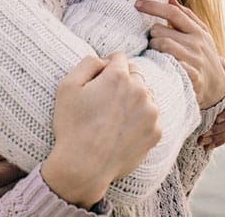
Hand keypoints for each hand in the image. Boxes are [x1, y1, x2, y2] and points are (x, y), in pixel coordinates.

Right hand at [41, 53, 160, 208]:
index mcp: (118, 76)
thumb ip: (88, 62)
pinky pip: (151, 117)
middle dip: (122, 81)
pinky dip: (140, 120)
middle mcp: (140, 90)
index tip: (100, 79)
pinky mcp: (156, 132)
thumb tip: (104, 60)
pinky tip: (122, 131)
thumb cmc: (72, 126)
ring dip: (134, 100)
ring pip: (146, 95)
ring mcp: (151, 112)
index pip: (119, 58)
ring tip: (114, 117)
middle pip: (135, 74)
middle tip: (105, 100)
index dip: (107, 66)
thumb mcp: (68, 86)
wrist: (84, 166)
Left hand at [138, 0, 224, 108]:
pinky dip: (162, 63)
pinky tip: (159, 66)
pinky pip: (171, 65)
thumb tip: (169, 0)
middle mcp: (197, 43)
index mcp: (198, 31)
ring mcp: (195, 60)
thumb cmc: (204, 57)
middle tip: (152, 42)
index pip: (173, 13)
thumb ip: (187, 17)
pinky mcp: (192, 77)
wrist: (219, 88)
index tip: (137, 3)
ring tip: (154, 53)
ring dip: (153, 48)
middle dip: (152, 35)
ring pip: (162, 46)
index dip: (153, 6)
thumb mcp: (201, 35)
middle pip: (161, 30)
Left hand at [199, 59, 224, 149]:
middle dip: (221, 129)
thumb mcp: (209, 62)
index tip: (218, 118)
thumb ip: (207, 67)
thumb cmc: (206, 61)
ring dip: (220, 136)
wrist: (204, 64)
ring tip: (204, 143)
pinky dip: (220, 139)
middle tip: (206, 135)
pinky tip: (209, 146)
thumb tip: (190, 68)